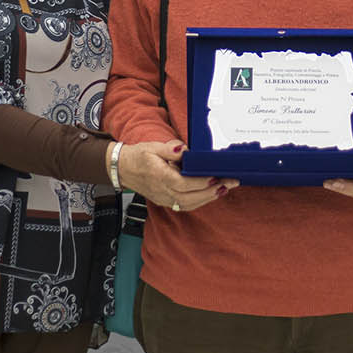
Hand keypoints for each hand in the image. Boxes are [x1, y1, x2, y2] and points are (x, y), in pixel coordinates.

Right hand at [115, 140, 236, 212]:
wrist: (123, 169)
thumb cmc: (138, 156)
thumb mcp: (152, 146)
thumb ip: (169, 149)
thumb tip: (184, 150)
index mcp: (158, 175)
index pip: (182, 183)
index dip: (199, 182)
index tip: (215, 177)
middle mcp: (161, 190)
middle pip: (188, 197)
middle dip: (211, 192)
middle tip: (229, 183)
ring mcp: (163, 198)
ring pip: (188, 204)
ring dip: (208, 198)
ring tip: (225, 189)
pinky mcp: (165, 201)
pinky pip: (184, 206)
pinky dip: (199, 202)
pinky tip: (211, 195)